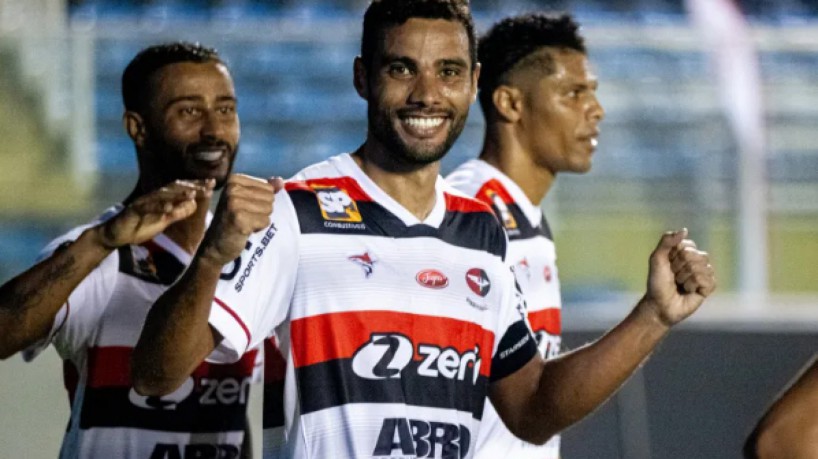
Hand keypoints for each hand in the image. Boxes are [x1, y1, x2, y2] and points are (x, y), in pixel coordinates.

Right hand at [94, 180, 214, 248]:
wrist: (116, 235)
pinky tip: (169, 209)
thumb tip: (194, 204)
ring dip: (177, 194)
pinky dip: (158, 208)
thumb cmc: (140, 226)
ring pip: (162, 196)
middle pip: (175, 188)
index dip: (197, 186)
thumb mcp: (164, 220)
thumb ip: (178, 213)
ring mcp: (143, 202)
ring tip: (192, 194)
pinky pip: (147, 208)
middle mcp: (154, 197)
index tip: (213, 184)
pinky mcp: (133, 211)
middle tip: (208, 185)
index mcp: (162, 198)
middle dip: (192, 186)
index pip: (182, 189)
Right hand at [199, 174, 283, 266]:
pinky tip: (245, 229)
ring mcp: (234, 204)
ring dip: (260, 219)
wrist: (215, 244)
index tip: (245, 207)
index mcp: (233, 180)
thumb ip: (265, 189)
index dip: (261, 201)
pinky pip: (265, 221)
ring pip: (268, 209)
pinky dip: (258, 228)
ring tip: (245, 222)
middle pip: (269, 198)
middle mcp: (232, 189)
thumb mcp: (246, 199)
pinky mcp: (239, 219)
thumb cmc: (232, 220)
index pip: (268, 188)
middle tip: (245, 216)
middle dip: (262, 210)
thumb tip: (280, 182)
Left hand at [641, 229, 716, 327]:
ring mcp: (704, 273)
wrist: (659, 304)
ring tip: (680, 284)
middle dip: (680, 268)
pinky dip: (694, 286)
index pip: (688, 246)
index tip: (667, 265)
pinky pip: (708, 280)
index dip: (675, 256)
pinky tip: (688, 291)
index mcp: (685, 251)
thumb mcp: (657, 258)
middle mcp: (696, 260)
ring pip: (703, 268)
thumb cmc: (657, 282)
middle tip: (673, 277)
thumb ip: (667, 241)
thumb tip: (685, 230)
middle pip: (697, 256)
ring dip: (686, 278)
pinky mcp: (708, 287)